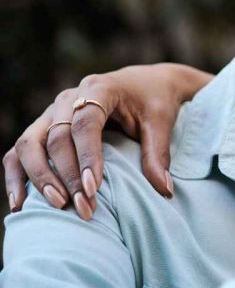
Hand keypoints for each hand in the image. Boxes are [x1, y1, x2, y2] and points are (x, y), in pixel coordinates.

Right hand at [3, 64, 211, 216]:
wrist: (145, 82)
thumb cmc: (154, 101)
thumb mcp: (161, 122)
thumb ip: (158, 154)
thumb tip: (164, 191)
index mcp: (100, 89)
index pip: (86, 124)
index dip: (87, 157)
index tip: (93, 188)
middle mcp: (68, 98)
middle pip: (56, 137)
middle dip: (67, 174)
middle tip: (82, 205)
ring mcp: (52, 112)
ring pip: (30, 143)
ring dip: (39, 176)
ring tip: (57, 205)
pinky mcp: (44, 126)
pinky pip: (20, 150)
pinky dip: (17, 175)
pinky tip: (20, 204)